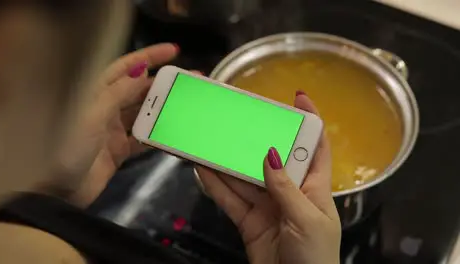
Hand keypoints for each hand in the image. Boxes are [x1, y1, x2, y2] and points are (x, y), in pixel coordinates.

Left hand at [42, 43, 184, 206]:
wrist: (58, 192)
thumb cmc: (68, 148)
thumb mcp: (91, 116)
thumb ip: (116, 94)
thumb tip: (141, 71)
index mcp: (95, 93)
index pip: (125, 68)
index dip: (149, 56)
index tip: (174, 51)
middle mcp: (105, 107)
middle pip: (138, 90)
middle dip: (162, 83)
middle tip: (189, 80)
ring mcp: (112, 130)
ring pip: (143, 113)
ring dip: (163, 108)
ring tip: (187, 103)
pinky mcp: (118, 151)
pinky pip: (143, 138)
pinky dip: (157, 134)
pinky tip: (175, 130)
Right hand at [196, 92, 340, 263]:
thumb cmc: (316, 259)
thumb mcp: (306, 219)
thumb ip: (286, 188)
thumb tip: (270, 155)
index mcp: (315, 187)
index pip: (316, 147)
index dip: (310, 120)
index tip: (299, 98)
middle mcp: (290, 192)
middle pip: (272, 157)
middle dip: (257, 138)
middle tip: (241, 118)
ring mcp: (268, 205)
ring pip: (245, 177)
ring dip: (229, 161)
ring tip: (212, 140)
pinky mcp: (249, 220)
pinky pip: (230, 198)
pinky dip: (216, 185)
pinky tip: (203, 169)